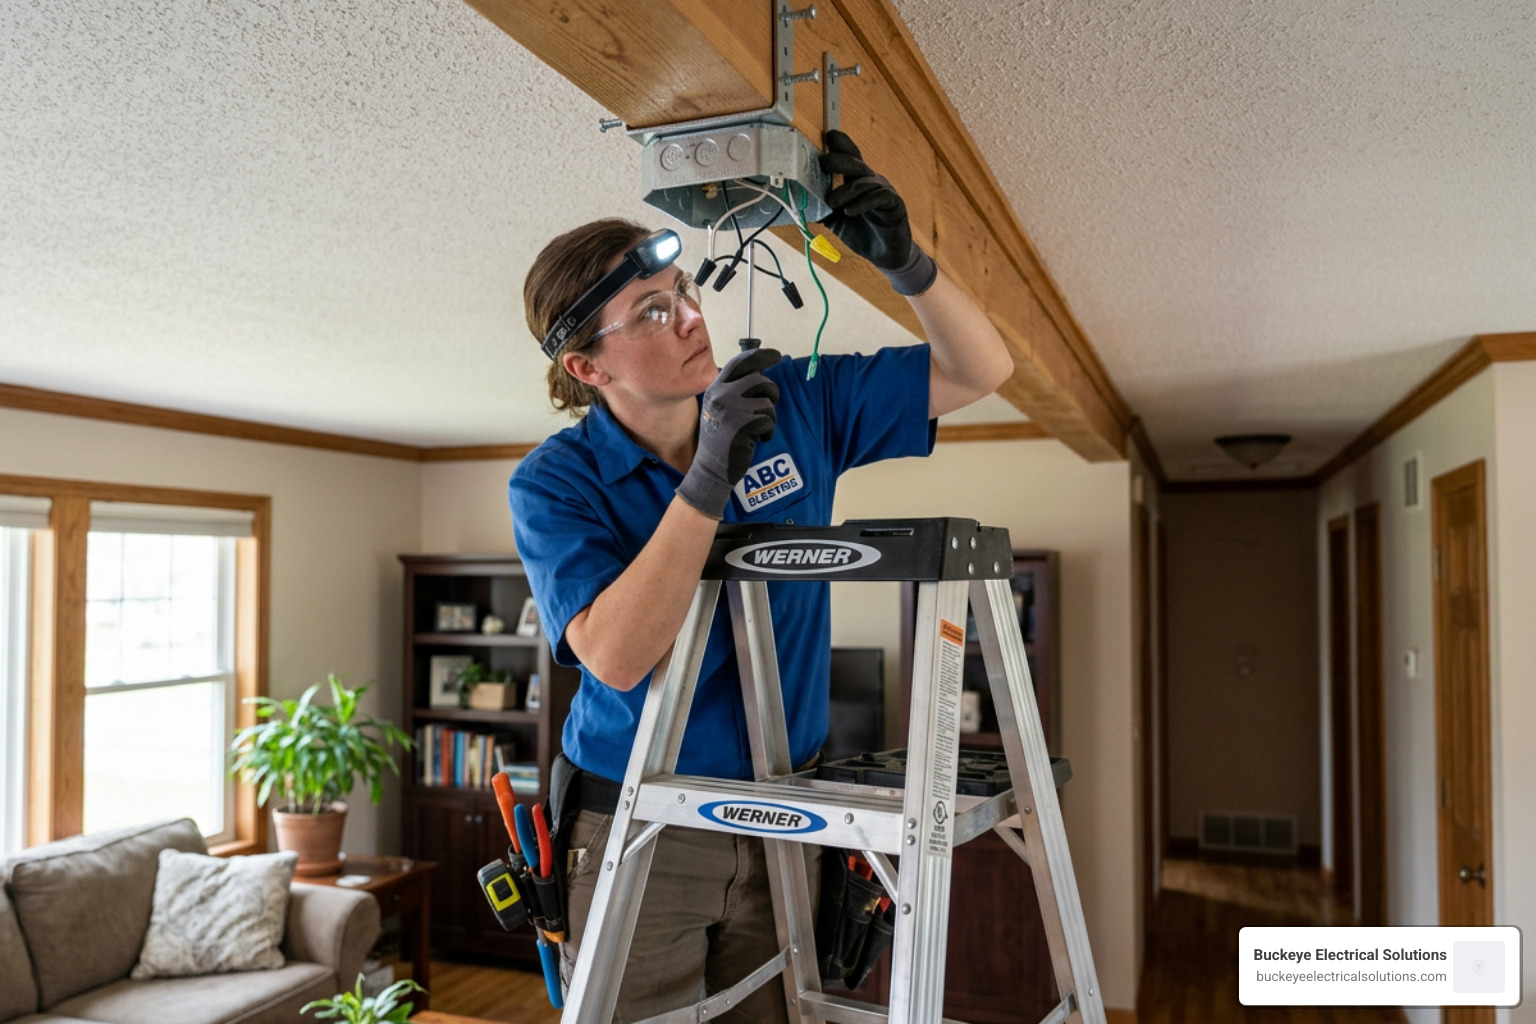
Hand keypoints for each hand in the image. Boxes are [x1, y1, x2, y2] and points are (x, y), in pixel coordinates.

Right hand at [676, 347, 781, 518]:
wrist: (711, 468)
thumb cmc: (721, 438)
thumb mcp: (720, 408)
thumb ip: (735, 389)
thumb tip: (760, 371)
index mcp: (715, 388)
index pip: (740, 362)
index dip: (761, 355)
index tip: (776, 355)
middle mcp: (721, 395)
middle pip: (759, 379)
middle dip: (772, 392)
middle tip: (771, 403)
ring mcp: (730, 410)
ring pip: (767, 401)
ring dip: (770, 416)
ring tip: (759, 428)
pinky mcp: (741, 426)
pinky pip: (768, 420)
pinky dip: (768, 432)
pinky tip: (757, 440)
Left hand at [817, 130, 936, 294]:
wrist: (886, 255)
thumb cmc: (863, 233)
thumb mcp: (836, 221)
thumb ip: (822, 210)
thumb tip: (800, 202)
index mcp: (858, 181)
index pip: (851, 158)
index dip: (842, 145)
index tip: (829, 136)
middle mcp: (872, 182)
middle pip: (856, 164)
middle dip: (840, 159)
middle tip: (824, 162)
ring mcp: (885, 192)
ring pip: (865, 182)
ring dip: (847, 190)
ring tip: (832, 201)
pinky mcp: (895, 205)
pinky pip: (879, 198)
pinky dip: (863, 203)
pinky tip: (850, 211)